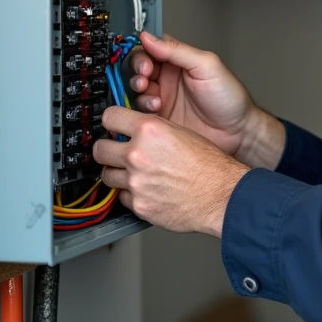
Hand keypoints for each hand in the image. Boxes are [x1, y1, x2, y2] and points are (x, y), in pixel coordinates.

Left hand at [94, 106, 247, 236]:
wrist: (222, 195)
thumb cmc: (210, 165)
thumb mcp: (182, 132)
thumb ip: (153, 130)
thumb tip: (135, 130)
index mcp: (150, 130)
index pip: (109, 117)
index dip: (111, 121)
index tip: (112, 126)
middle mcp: (138, 154)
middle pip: (99, 149)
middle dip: (107, 149)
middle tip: (116, 152)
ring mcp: (136, 182)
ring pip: (107, 175)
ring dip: (118, 173)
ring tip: (135, 173)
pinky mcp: (139, 205)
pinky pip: (122, 197)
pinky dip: (132, 194)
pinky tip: (147, 190)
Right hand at [128, 32, 282, 167]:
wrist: (236, 132)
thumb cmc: (228, 97)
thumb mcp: (206, 66)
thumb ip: (177, 51)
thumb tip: (148, 37)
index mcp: (178, 61)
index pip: (150, 49)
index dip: (143, 54)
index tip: (146, 64)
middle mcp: (167, 77)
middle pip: (138, 68)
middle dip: (137, 73)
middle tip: (145, 80)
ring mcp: (162, 98)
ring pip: (136, 89)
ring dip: (139, 91)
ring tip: (155, 99)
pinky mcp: (159, 118)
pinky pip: (140, 111)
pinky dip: (143, 109)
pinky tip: (157, 110)